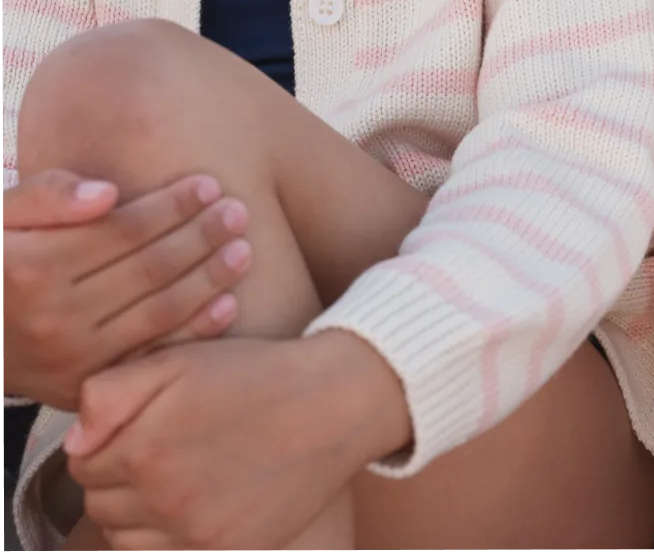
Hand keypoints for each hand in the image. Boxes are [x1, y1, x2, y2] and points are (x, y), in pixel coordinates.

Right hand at [1, 169, 250, 406]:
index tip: (209, 184)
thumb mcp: (1, 215)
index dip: (171, 206)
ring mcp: (71, 359)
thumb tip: (107, 194)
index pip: (124, 231)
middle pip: (149, 270)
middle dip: (202, 236)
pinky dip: (195, 332)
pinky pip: (151, 357)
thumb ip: (48, 194)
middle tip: (239, 211)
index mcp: (33, 267)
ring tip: (244, 249)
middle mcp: (53, 317)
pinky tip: (228, 304)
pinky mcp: (83, 389)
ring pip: (159, 313)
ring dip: (210, 279)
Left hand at [67, 331, 411, 551]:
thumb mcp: (184, 358)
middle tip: (160, 445)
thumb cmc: (259, 373)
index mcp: (146, 448)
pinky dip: (173, 535)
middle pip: (101, 507)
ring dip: (140, 512)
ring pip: (128, 540)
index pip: (83, 465)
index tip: (138, 423)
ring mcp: (197, 534)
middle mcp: (165, 500)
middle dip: (119, 477)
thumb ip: (113, 393)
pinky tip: (202, 499)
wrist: (337, 402)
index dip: (105, 441)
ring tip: (180, 473)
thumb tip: (76, 440)